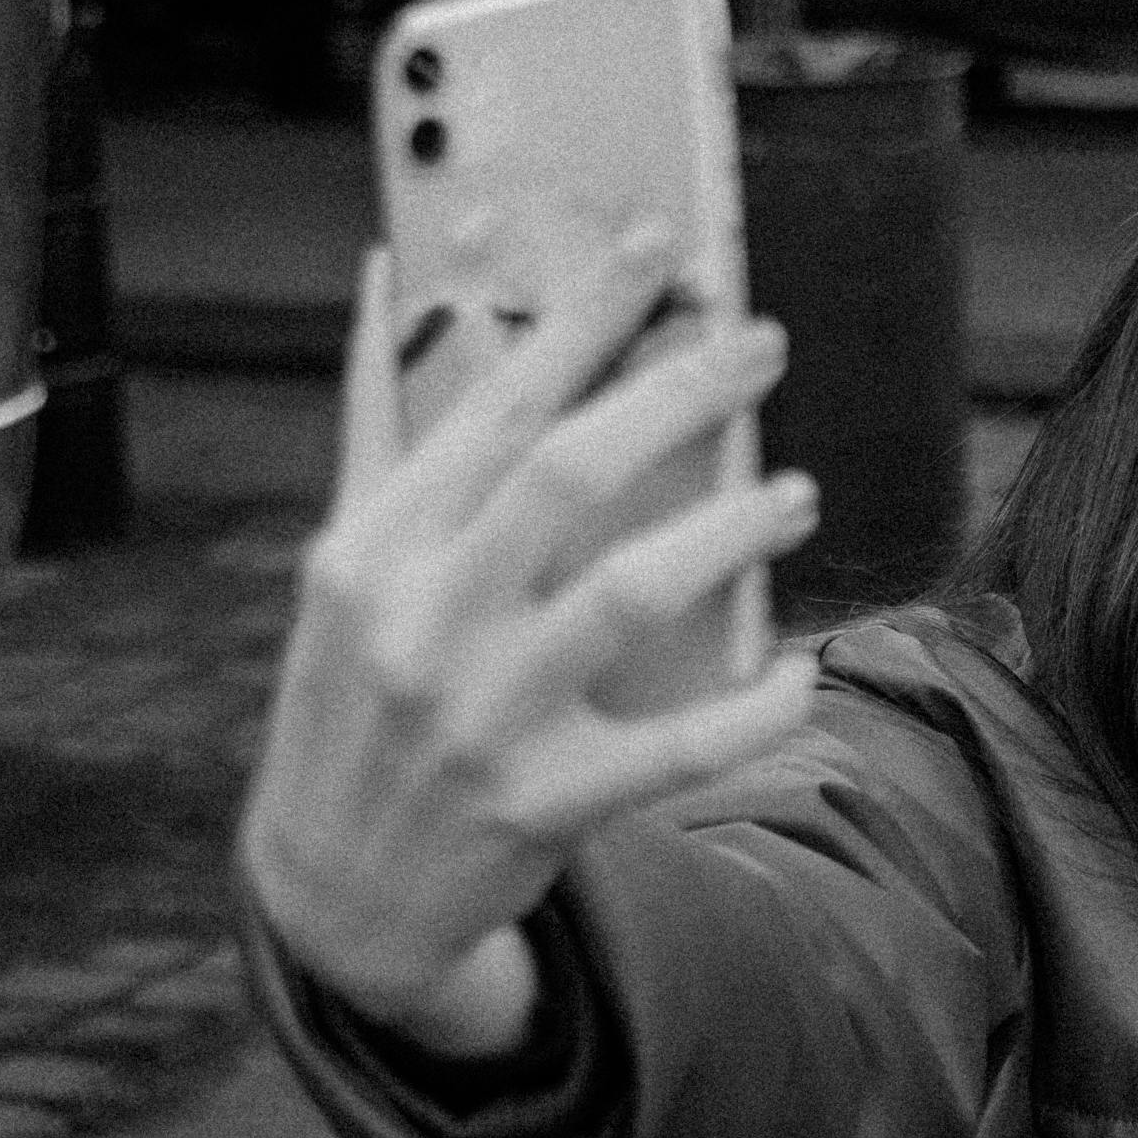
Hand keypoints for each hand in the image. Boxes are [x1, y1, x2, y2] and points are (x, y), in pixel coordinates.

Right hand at [236, 236, 819, 1043]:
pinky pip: (681, 747)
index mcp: (376, 546)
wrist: (336, 891)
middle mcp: (424, 620)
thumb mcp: (346, 562)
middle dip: (680, 394)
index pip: (493, 404)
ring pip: (634, 593)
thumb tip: (387, 275)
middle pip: (572, 475)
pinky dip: (754, 708)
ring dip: (731, 533)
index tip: (662, 247)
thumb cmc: (354, 697)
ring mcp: (484, 717)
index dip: (584, 317)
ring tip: (796, 497)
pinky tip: (801, 673)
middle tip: (762, 345)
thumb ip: (378, 421)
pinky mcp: (543, 804)